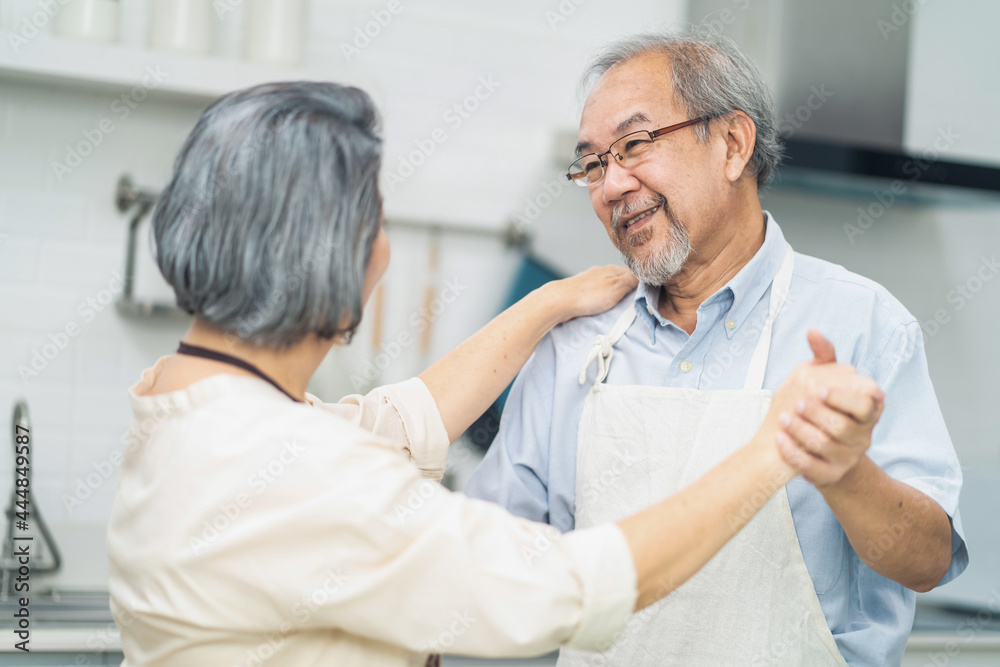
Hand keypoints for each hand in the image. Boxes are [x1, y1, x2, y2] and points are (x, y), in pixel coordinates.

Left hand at [545, 265, 637, 322]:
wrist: (561, 301)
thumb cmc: (589, 294)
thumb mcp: (618, 286)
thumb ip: (632, 279)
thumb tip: (645, 274)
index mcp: (612, 269)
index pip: (633, 272)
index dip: (641, 283)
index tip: (647, 294)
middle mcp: (602, 272)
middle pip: (621, 280)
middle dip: (627, 290)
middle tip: (633, 303)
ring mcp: (590, 281)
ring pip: (608, 287)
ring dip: (614, 296)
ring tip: (618, 308)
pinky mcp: (581, 291)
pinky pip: (597, 295)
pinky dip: (601, 300)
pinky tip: (601, 308)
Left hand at [776, 331, 883, 486]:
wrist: (816, 449)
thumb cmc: (823, 408)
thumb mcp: (825, 381)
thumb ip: (824, 357)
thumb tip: (812, 331)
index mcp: (866, 412)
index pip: (865, 402)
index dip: (843, 396)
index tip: (819, 389)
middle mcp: (862, 437)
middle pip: (844, 426)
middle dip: (818, 413)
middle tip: (798, 403)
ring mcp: (847, 458)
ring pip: (825, 446)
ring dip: (801, 431)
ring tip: (783, 419)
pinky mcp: (830, 475)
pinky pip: (812, 467)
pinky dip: (793, 453)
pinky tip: (780, 439)